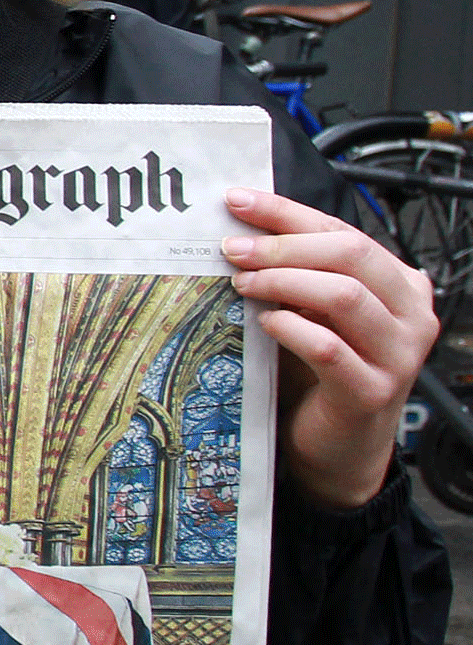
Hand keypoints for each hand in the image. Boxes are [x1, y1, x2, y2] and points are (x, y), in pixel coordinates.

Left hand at [224, 186, 437, 510]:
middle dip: (284, 245)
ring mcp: (399, 355)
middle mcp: (411, 314)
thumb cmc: (321, 371)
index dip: (287, 212)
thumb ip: (296, 271)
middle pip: (351, 254)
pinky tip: (265, 323)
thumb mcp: (312, 311)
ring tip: (244, 283)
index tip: (237, 200)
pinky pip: (329, 348)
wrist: (337, 444)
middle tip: (234, 249)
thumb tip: (240, 225)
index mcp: (399, 284)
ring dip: (284, 282)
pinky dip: (290, 328)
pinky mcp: (373, 392)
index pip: (343, 230)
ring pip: (344, 295)